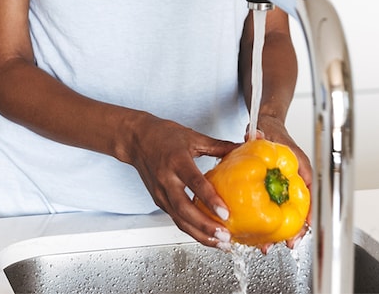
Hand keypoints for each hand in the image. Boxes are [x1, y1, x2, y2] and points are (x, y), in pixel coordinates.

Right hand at [124, 115, 239, 249]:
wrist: (136, 140)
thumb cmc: (163, 136)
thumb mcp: (192, 137)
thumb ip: (218, 146)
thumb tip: (242, 148)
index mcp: (177, 161)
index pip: (194, 183)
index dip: (210, 199)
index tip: (225, 212)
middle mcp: (166, 180)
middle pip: (184, 209)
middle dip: (205, 226)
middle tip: (225, 235)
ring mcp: (161, 193)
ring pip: (179, 220)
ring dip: (199, 234)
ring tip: (220, 243)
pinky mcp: (159, 201)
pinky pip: (176, 219)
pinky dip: (192, 230)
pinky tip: (207, 236)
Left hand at [246, 114, 312, 252]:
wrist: (266, 128)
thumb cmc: (271, 131)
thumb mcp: (264, 132)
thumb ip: (259, 135)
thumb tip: (255, 134)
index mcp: (300, 168)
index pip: (310, 192)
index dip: (309, 212)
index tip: (306, 226)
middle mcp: (296, 181)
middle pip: (302, 211)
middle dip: (296, 230)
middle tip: (289, 243)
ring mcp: (286, 189)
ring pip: (288, 216)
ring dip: (280, 232)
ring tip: (268, 245)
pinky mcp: (274, 194)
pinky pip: (275, 213)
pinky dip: (268, 226)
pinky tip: (258, 237)